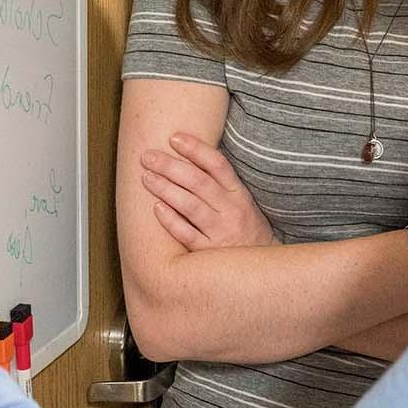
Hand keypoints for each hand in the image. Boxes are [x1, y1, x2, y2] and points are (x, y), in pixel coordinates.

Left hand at [140, 131, 276, 249]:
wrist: (260, 269)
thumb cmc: (244, 228)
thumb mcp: (241, 202)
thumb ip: (220, 182)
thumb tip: (189, 154)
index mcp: (239, 194)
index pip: (217, 165)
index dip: (195, 148)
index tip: (174, 137)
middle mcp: (231, 211)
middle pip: (198, 182)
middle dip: (171, 166)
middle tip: (148, 156)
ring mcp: (220, 232)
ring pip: (190, 206)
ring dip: (166, 189)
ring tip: (146, 177)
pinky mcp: (209, 253)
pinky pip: (187, 234)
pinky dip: (171, 220)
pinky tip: (156, 208)